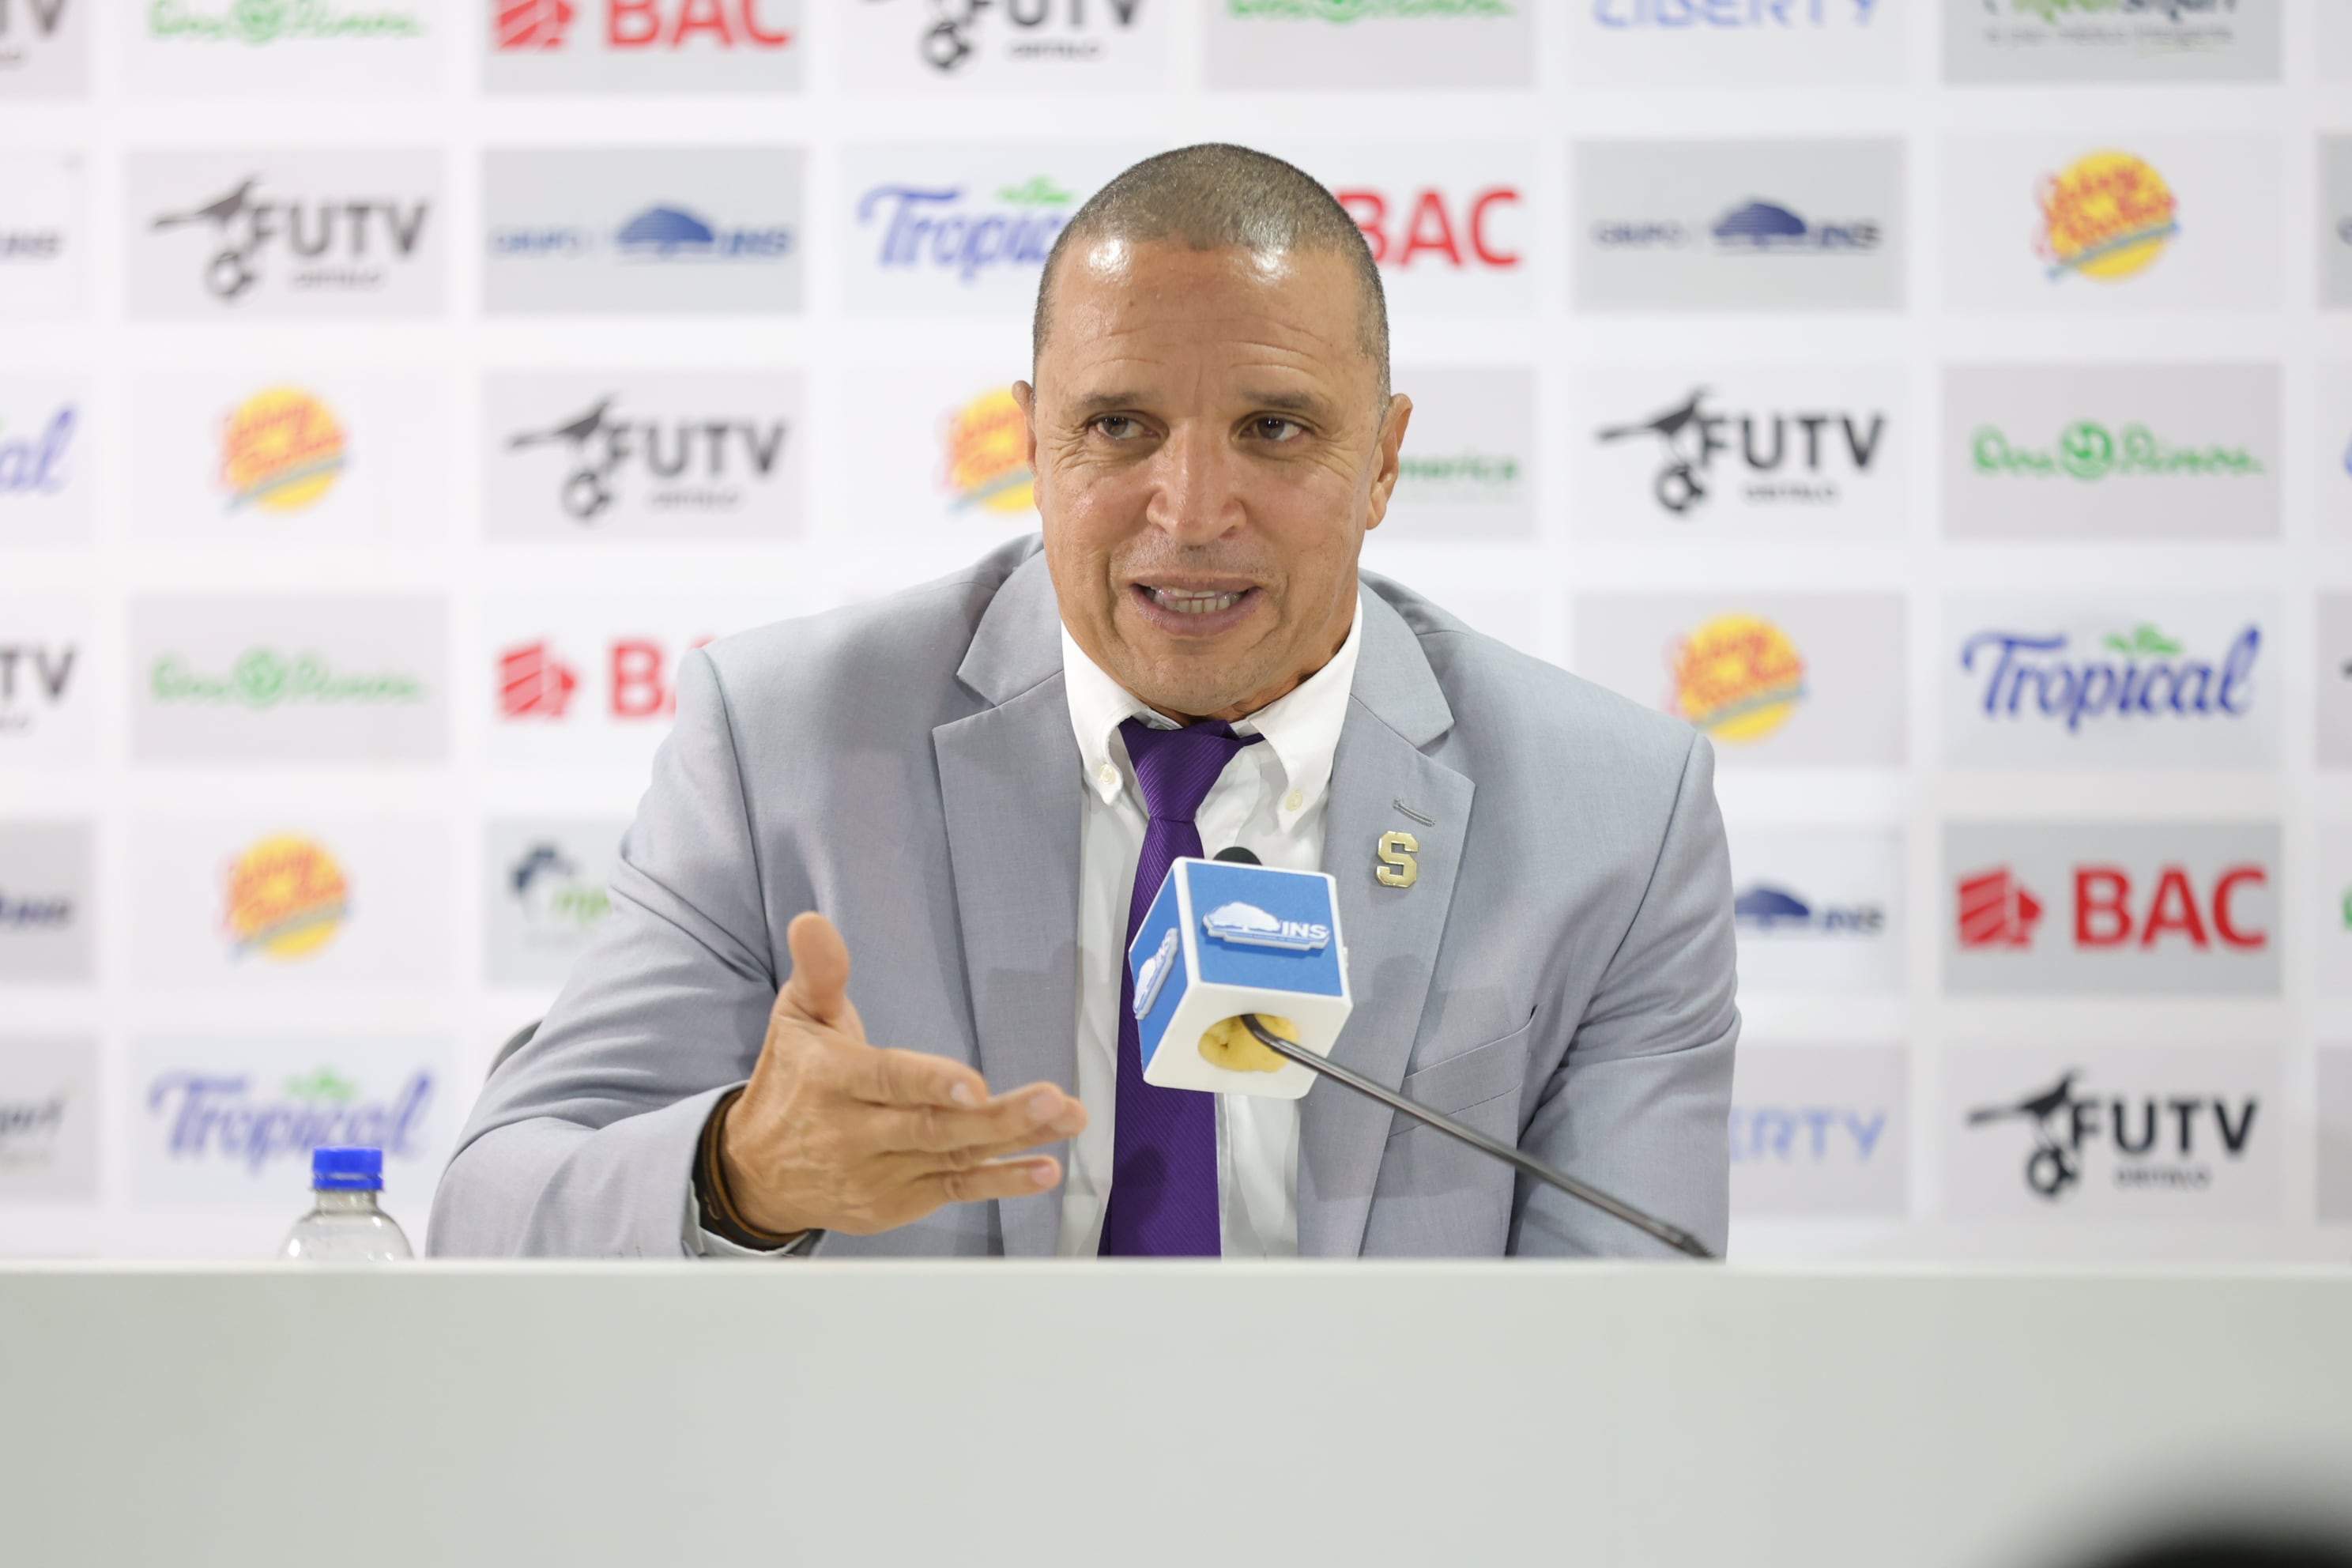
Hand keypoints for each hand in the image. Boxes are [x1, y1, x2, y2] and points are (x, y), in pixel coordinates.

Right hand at [718, 911, 1087, 1236]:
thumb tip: (812, 923)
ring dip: (1016, 1141)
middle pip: (932, 1127)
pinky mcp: (898, 1203)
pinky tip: (1045, 1171)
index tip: (975, 1086)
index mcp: (831, 1081)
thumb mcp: (797, 1019)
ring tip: (1067, 1119)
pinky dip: (1003, 1183)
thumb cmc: (791, 1081)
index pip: (886, 1081)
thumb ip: (818, 972)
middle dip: (998, 1117)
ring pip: (954, 1156)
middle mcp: (855, 1135)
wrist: (757, 1173)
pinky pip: (956, 1189)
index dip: (931, 1083)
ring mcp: (879, 1175)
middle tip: (1053, 1099)